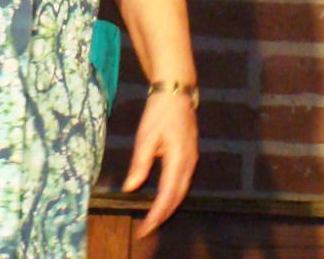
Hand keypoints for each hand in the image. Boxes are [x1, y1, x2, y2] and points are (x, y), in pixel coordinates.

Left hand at [122, 87, 197, 236]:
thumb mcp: (145, 136)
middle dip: (163, 215)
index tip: (144, 228)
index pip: (168, 193)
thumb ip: (140, 163)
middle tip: (146, 230)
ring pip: (183, 190)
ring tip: (154, 219)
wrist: (177, 92)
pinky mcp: (191, 155)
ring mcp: (192, 158)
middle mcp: (189, 161)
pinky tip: (164, 200)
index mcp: (178, 157)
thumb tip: (130, 188)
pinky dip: (174, 195)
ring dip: (169, 206)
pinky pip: (184, 182)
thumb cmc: (159, 112)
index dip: (156, 214)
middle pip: (178, 196)